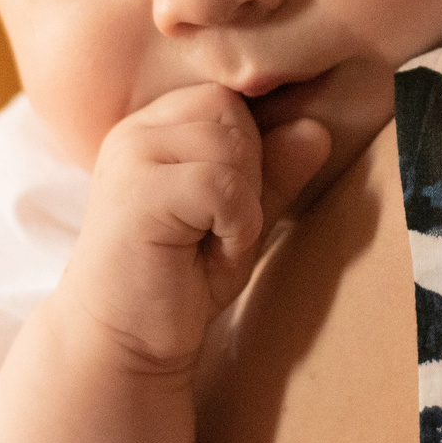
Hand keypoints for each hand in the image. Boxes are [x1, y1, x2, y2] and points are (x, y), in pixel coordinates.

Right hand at [58, 85, 331, 373]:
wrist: (124, 343)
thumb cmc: (180, 280)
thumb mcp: (241, 219)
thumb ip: (275, 172)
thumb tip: (317, 129)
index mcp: (154, 127)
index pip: (229, 100)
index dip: (248, 153)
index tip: (219, 209)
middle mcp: (136, 131)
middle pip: (232, 113)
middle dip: (247, 174)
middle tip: (215, 229)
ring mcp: (130, 157)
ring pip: (231, 145)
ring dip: (242, 203)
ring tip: (209, 240)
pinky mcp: (136, 192)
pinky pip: (222, 184)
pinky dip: (236, 223)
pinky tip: (207, 251)